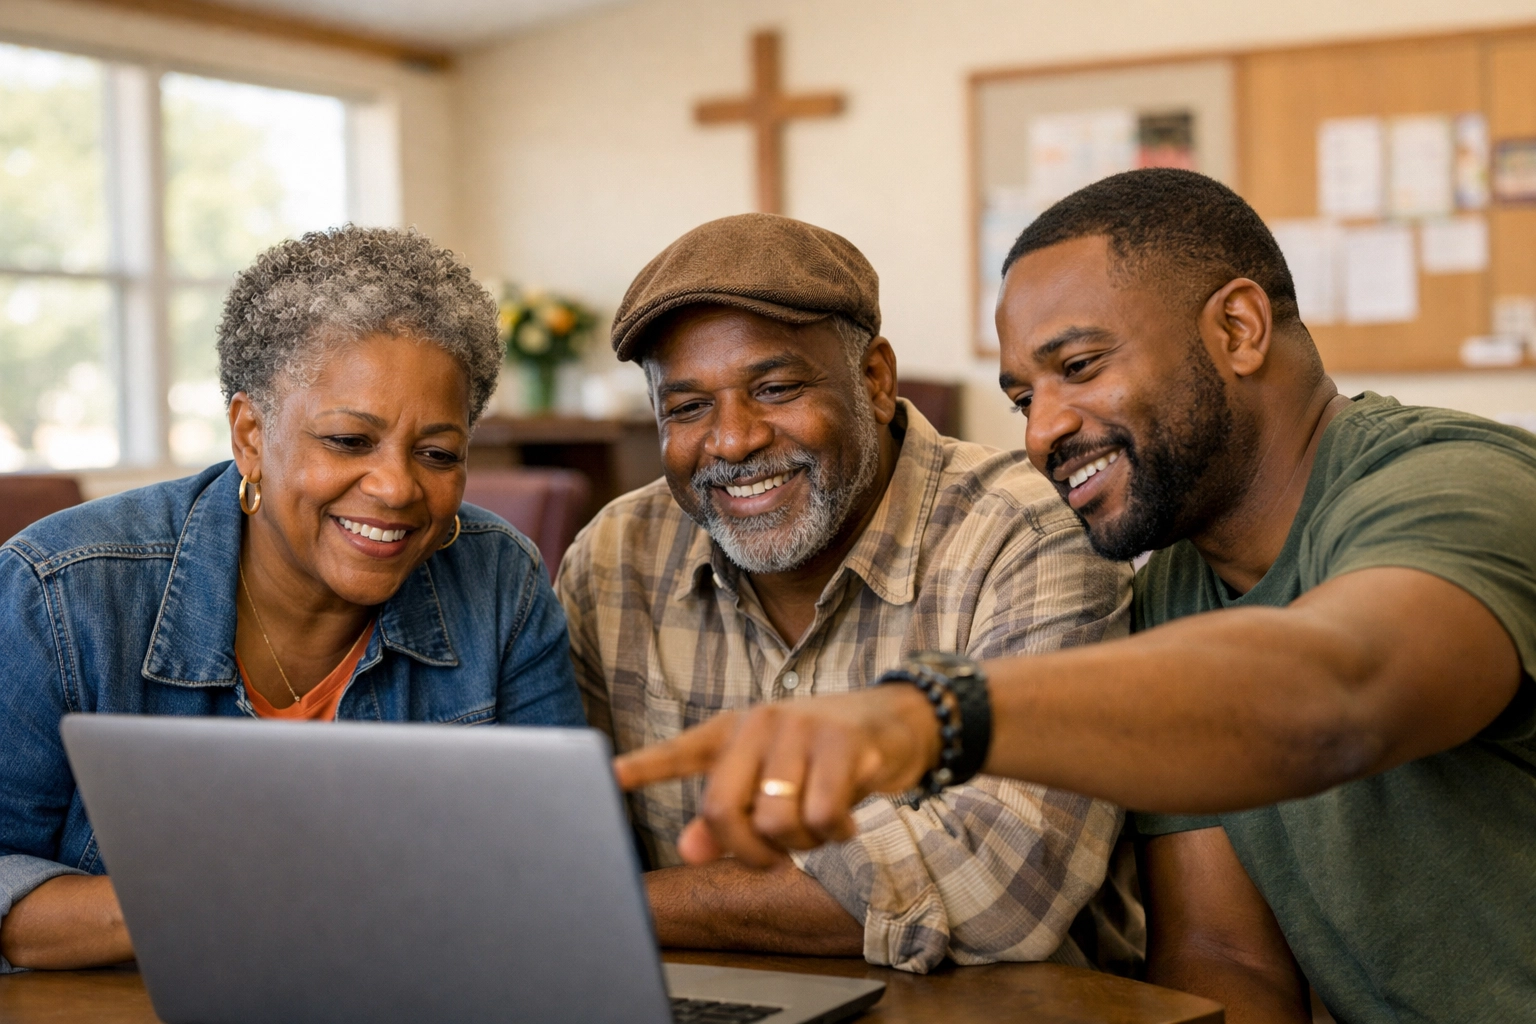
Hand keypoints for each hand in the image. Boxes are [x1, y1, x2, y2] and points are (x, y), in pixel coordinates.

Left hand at [613, 685, 940, 867]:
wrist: (898, 722)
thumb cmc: (825, 757)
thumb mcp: (774, 780)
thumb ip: (729, 816)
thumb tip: (687, 850)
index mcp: (735, 730)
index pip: (681, 751)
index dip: (644, 766)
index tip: (610, 774)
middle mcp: (760, 723)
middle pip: (723, 810)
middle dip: (749, 852)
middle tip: (777, 856)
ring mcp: (800, 729)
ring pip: (774, 822)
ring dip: (801, 843)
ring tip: (819, 826)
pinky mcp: (841, 743)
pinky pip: (821, 815)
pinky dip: (833, 833)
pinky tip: (844, 820)